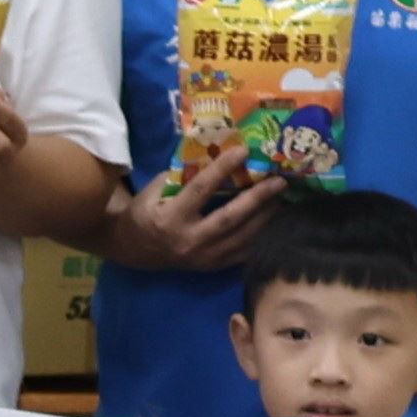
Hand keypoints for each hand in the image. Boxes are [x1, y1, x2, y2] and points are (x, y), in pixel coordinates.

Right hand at [95, 148, 280, 275]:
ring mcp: (202, 257)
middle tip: (279, 181)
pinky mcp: (212, 266)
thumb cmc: (145, 212)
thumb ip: (183, 176)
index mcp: (170, 218)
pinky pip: (243, 251)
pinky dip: (260, 235)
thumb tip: (216, 156)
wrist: (134, 249)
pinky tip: (272, 219)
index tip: (243, 151)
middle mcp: (188, 240)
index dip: (223, 169)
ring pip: (242, 237)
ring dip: (265, 216)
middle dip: (257, 198)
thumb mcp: (155, 190)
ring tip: (282, 198)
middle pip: (230, 217)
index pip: (201, 190)